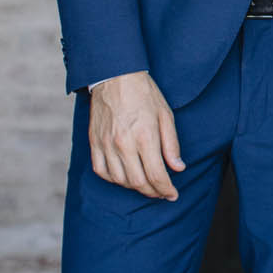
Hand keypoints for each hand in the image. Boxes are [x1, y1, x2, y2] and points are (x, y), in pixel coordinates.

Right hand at [88, 71, 184, 200]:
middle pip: (138, 182)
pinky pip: (101, 171)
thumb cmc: (144, 94)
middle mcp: (124, 144)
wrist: (115, 77)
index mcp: (145, 136)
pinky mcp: (94, 143)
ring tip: (146, 184)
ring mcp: (106, 144)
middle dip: (153, 192)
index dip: (166, 189)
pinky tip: (124, 177)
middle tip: (162, 193)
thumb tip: (178, 168)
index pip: (157, 174)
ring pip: (120, 180)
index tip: (172, 195)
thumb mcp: (166, 115)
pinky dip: (114, 179)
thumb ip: (171, 144)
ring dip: (134, 187)